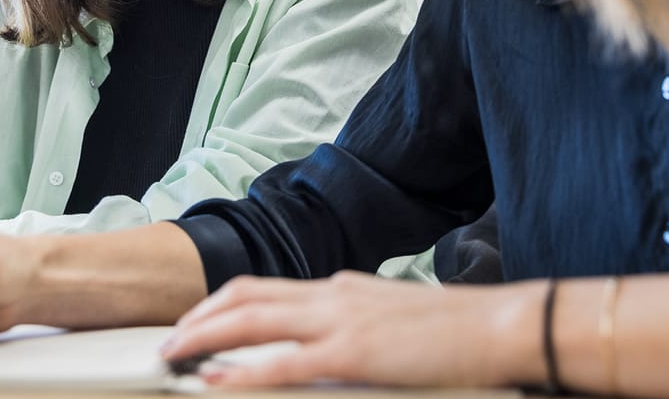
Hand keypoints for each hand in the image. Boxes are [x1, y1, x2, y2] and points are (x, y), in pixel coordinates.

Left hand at [160, 271, 544, 387]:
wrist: (499, 326)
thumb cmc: (456, 332)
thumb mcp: (392, 321)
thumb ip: (355, 326)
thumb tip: (326, 346)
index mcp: (341, 288)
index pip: (265, 288)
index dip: (222, 304)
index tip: (195, 324)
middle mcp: (333, 294)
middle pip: (245, 294)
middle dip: (199, 316)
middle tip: (168, 341)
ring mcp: (341, 320)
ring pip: (252, 318)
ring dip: (205, 335)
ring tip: (174, 355)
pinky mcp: (353, 353)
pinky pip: (284, 363)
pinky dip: (243, 372)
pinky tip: (217, 381)